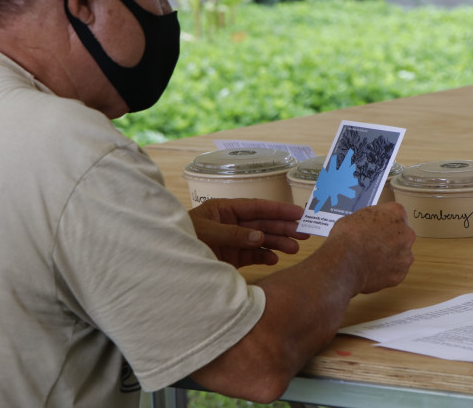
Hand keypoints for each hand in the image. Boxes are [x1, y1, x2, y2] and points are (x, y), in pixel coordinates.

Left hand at [189, 198, 308, 267]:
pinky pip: (253, 255)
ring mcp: (232, 241)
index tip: (299, 213)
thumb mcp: (205, 233)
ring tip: (295, 248)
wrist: (167, 265)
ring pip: (262, 240)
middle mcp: (231, 224)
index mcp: (225, 210)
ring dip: (278, 243)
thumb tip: (259, 237)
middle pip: (263, 223)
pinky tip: (275, 259)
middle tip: (305, 232)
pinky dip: (265, 257)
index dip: (279, 210)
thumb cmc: (182, 240)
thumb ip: (232, 234)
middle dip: (284, 227)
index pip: (257, 208)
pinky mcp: (231, 258)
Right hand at [328, 202, 414, 293]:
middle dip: (390, 240)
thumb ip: (372, 219)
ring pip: (400, 255)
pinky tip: (372, 270)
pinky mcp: (400, 274)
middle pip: (402, 235)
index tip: (376, 228)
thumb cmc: (347, 236)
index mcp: (397, 214)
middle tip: (373, 244)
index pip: (396, 215)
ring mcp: (405, 255)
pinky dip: (386, 272)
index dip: (384, 222)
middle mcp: (407, 233)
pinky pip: (395, 272)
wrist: (344, 261)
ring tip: (371, 259)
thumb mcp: (357, 215)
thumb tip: (369, 225)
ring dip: (390, 256)